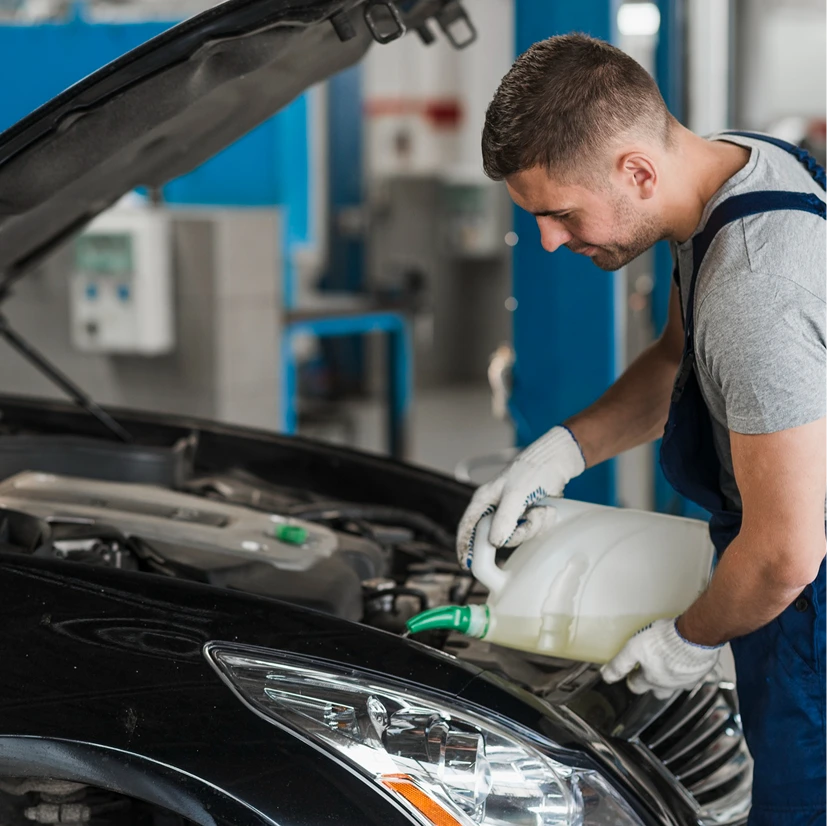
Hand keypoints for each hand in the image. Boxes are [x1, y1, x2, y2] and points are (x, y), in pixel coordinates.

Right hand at [456, 425, 585, 568]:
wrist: (558, 462)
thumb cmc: (532, 470)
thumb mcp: (516, 494)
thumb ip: (504, 518)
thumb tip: (495, 542)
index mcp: (484, 500)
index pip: (467, 527)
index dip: (464, 547)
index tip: (468, 565)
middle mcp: (496, 509)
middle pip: (497, 537)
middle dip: (517, 533)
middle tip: (529, 519)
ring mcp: (512, 515)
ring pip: (517, 536)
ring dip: (533, 524)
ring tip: (540, 508)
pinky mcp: (527, 517)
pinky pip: (531, 531)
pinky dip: (541, 522)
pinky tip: (545, 509)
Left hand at [601, 618, 721, 699]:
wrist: (694, 637)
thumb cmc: (663, 642)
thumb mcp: (634, 649)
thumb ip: (620, 664)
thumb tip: (606, 676)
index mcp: (652, 679)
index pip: (637, 686)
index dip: (632, 680)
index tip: (631, 674)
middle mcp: (670, 684)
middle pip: (659, 693)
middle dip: (653, 686)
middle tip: (650, 673)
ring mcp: (688, 679)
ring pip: (678, 686)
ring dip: (673, 680)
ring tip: (671, 667)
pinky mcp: (703, 671)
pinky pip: (697, 676)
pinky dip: (693, 672)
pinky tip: (691, 662)